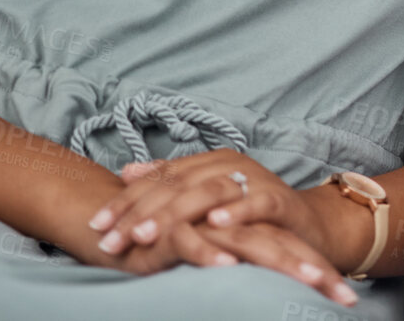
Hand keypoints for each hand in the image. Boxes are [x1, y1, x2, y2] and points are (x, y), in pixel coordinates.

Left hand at [88, 150, 356, 304]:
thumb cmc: (251, 217)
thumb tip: (125, 171)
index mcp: (208, 162)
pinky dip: (236, 212)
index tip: (94, 225)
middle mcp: (230, 165)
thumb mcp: (206, 201)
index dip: (125, 201)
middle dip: (140, 214)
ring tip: (146, 235)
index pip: (158, 178)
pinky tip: (214, 224)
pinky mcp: (280, 201)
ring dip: (175, 214)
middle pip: (177, 186)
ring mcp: (256, 180)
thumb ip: (169, 183)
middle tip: (112, 240)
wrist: (308, 228)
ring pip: (208, 192)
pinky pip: (256, 204)